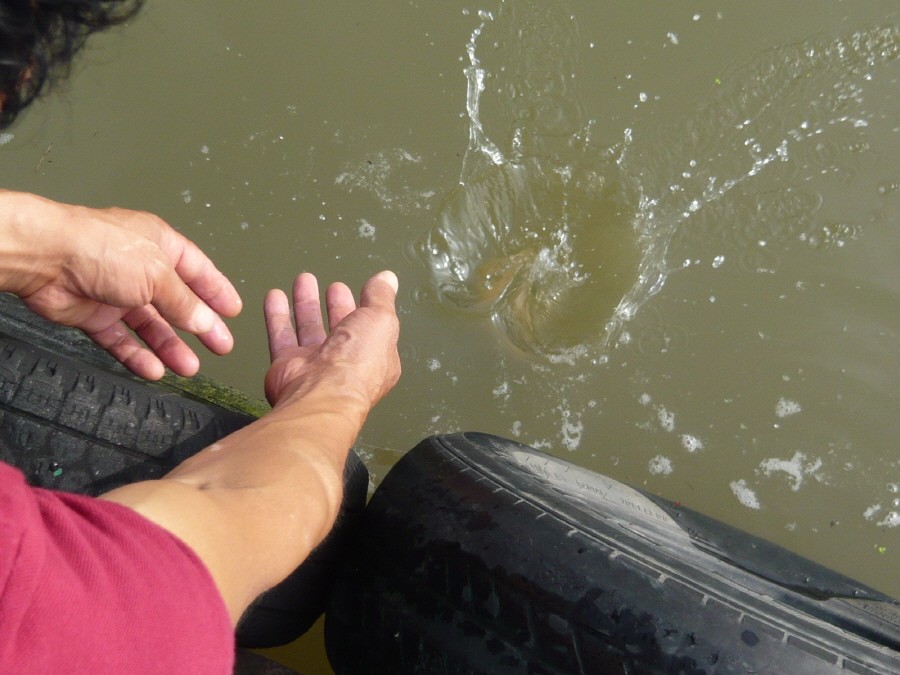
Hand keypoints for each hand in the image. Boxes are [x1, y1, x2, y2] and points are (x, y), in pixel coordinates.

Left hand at [1, 192, 241, 379]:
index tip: (233, 311)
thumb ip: (184, 302)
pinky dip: (137, 355)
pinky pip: (120, 339)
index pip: (197, 270)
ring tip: (189, 367)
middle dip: (200, 326)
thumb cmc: (99, 247)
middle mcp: (139, 268)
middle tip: (220, 346)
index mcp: (160, 244)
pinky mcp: (93, 314)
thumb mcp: (158, 274)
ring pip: (150, 325)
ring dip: (170, 346)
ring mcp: (115, 292)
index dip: (216, 291)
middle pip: (176, 302)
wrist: (45, 258)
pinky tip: (153, 369)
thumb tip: (206, 322)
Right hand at [263, 272, 400, 412]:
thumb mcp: (380, 320)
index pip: (371, 328)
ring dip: (306, 304)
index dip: (365, 307)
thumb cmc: (358, 361)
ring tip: (302, 280)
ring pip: (309, 329)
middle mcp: (346, 365)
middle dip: (335, 305)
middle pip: (340, 328)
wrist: (320, 395)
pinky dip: (277, 316)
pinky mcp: (288, 367)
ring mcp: (316, 367)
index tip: (357, 288)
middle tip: (331, 285)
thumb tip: (388, 278)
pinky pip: (282, 336)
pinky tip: (274, 295)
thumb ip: (381, 297)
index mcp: (375, 357)